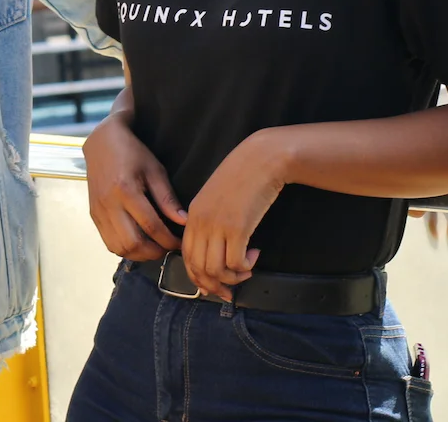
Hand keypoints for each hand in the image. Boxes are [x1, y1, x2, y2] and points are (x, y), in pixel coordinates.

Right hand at [83, 113, 185, 261]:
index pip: (150, 226)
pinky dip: (125, 249)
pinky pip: (108, 243)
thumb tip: (183, 221)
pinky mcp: (94, 215)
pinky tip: (138, 242)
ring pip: (118, 248)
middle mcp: (109, 204)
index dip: (168, 240)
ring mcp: (98, 212)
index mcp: (126, 190)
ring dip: (138, 254)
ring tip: (154, 247)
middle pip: (132, 243)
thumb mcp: (155, 170)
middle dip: (153, 252)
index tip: (180, 243)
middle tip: (167, 248)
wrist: (102, 143)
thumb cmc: (132, 153)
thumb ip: (167, 198)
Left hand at [180, 131, 286, 299]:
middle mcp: (201, 222)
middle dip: (214, 285)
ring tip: (246, 270)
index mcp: (193, 215)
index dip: (198, 277)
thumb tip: (215, 248)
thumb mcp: (216, 196)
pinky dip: (245, 267)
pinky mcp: (238, 228)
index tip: (212, 286)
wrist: (261, 159)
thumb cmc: (243, 175)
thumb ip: (209, 219)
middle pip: (198, 268)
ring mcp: (218, 226)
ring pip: (216, 270)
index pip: (186, 256)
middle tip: (231, 289)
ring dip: (233, 278)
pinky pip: (236, 262)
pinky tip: (255, 256)